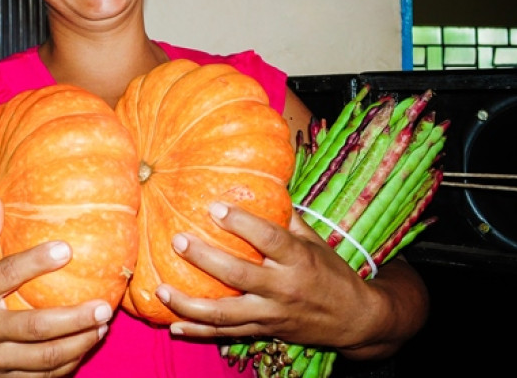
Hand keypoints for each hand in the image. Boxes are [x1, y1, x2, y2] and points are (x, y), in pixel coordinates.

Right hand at [0, 196, 113, 376]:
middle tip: (103, 306)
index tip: (66, 249)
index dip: (36, 262)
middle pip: (34, 328)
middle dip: (73, 319)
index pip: (6, 275)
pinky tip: (84, 347)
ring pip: (42, 359)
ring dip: (77, 344)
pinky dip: (65, 366)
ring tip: (102, 326)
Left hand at [153, 202, 395, 351]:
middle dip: (205, 259)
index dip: (242, 223)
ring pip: (225, 313)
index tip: (214, 206)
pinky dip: (198, 331)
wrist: (354, 319)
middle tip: (177, 240)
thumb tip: (256, 182)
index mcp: (299, 259)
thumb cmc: (330, 271)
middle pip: (239, 275)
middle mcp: (284, 287)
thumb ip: (285, 217)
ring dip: (190, 303)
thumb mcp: (314, 241)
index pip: (269, 239)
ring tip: (161, 288)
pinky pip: (225, 334)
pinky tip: (173, 325)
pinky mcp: (263, 331)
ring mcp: (271, 313)